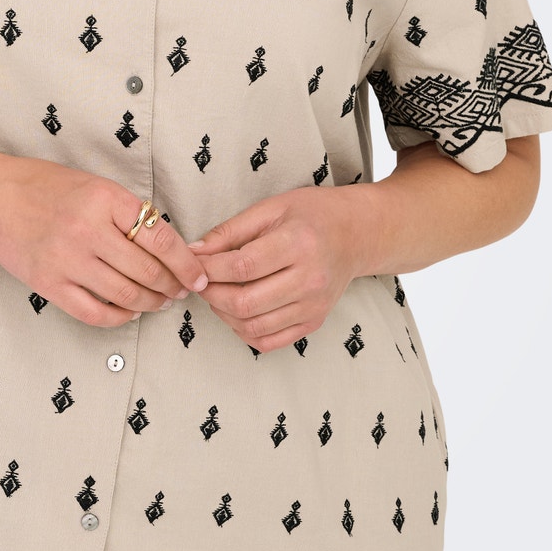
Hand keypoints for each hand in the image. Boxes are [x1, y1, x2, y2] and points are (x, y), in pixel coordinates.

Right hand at [0, 158, 210, 328]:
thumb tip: (168, 246)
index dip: (187, 264)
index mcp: (105, 200)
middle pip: (148, 271)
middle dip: (172, 287)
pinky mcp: (49, 284)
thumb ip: (127, 213)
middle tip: (181, 292)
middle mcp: (87, 230)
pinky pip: (94, 313)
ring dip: (150, 304)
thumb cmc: (45, 187)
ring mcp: (67, 260)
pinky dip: (118, 318)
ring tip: (159, 302)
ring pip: (125, 296)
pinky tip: (127, 312)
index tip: (198, 277)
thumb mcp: (94, 186)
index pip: (161, 239)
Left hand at [186, 185, 369, 352]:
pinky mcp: (314, 322)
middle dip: (212, 294)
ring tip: (217, 294)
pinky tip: (236, 312)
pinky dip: (244, 332)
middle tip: (201, 281)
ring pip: (253, 326)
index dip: (208, 269)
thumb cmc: (313, 215)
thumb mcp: (271, 208)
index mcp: (298, 244)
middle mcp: (309, 279)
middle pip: (244, 302)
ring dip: (223, 314)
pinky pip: (269, 342)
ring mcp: (313, 306)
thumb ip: (230, 231)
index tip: (194, 264)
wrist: (357, 234)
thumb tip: (195, 252)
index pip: (241, 267)